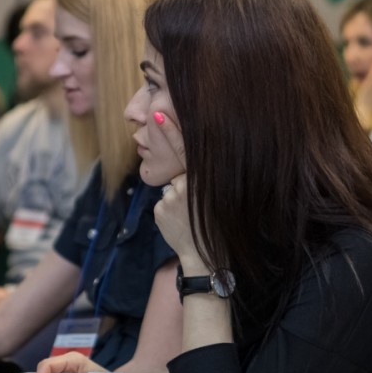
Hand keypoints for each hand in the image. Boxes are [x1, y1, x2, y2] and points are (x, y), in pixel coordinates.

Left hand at [149, 111, 204, 266]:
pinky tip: (180, 222)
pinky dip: (168, 210)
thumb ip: (197, 178)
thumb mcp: (212, 195)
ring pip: (168, 188)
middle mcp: (185, 184)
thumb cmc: (214, 223)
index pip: (182, 150)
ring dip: (175, 199)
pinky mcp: (159, 210)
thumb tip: (181, 166)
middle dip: (182, 184)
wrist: (208, 257)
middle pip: (176, 173)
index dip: (170, 131)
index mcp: (200, 178)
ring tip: (190, 215)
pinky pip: (161, 202)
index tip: (156, 115)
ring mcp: (171, 198)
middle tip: (191, 204)